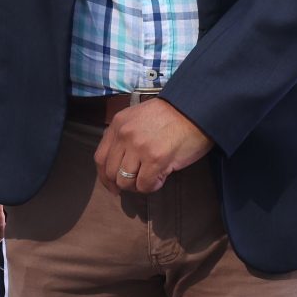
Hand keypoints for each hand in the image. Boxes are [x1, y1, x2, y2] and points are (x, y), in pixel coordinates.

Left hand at [94, 97, 214, 195]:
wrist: (196, 110)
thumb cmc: (172, 114)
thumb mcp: (139, 117)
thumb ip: (125, 134)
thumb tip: (119, 161)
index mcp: (118, 124)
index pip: (100, 158)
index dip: (104, 176)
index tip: (112, 185)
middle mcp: (125, 135)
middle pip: (111, 172)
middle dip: (122, 183)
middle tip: (136, 184)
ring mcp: (139, 148)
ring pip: (125, 181)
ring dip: (138, 185)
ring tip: (152, 177)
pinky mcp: (155, 159)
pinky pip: (144, 185)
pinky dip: (152, 186)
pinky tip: (161, 178)